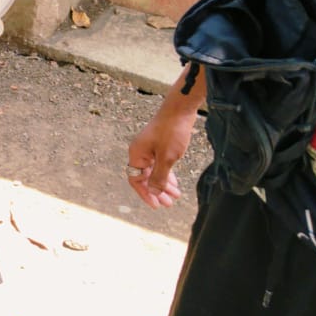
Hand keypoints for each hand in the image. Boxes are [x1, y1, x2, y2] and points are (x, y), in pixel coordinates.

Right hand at [126, 68, 204, 208]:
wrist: (179, 110)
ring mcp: (149, 149)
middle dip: (156, 191)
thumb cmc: (172, 131)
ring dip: (163, 184)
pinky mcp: (158, 145)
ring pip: (153, 171)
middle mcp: (139, 152)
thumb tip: (153, 192)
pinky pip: (159, 164)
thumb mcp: (167, 158)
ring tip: (175, 196)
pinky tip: (175, 182)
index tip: (157, 205)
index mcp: (136, 155)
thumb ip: (159, 177)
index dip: (146, 194)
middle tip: (168, 203)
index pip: (136, 180)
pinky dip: (166, 174)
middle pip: (144, 177)